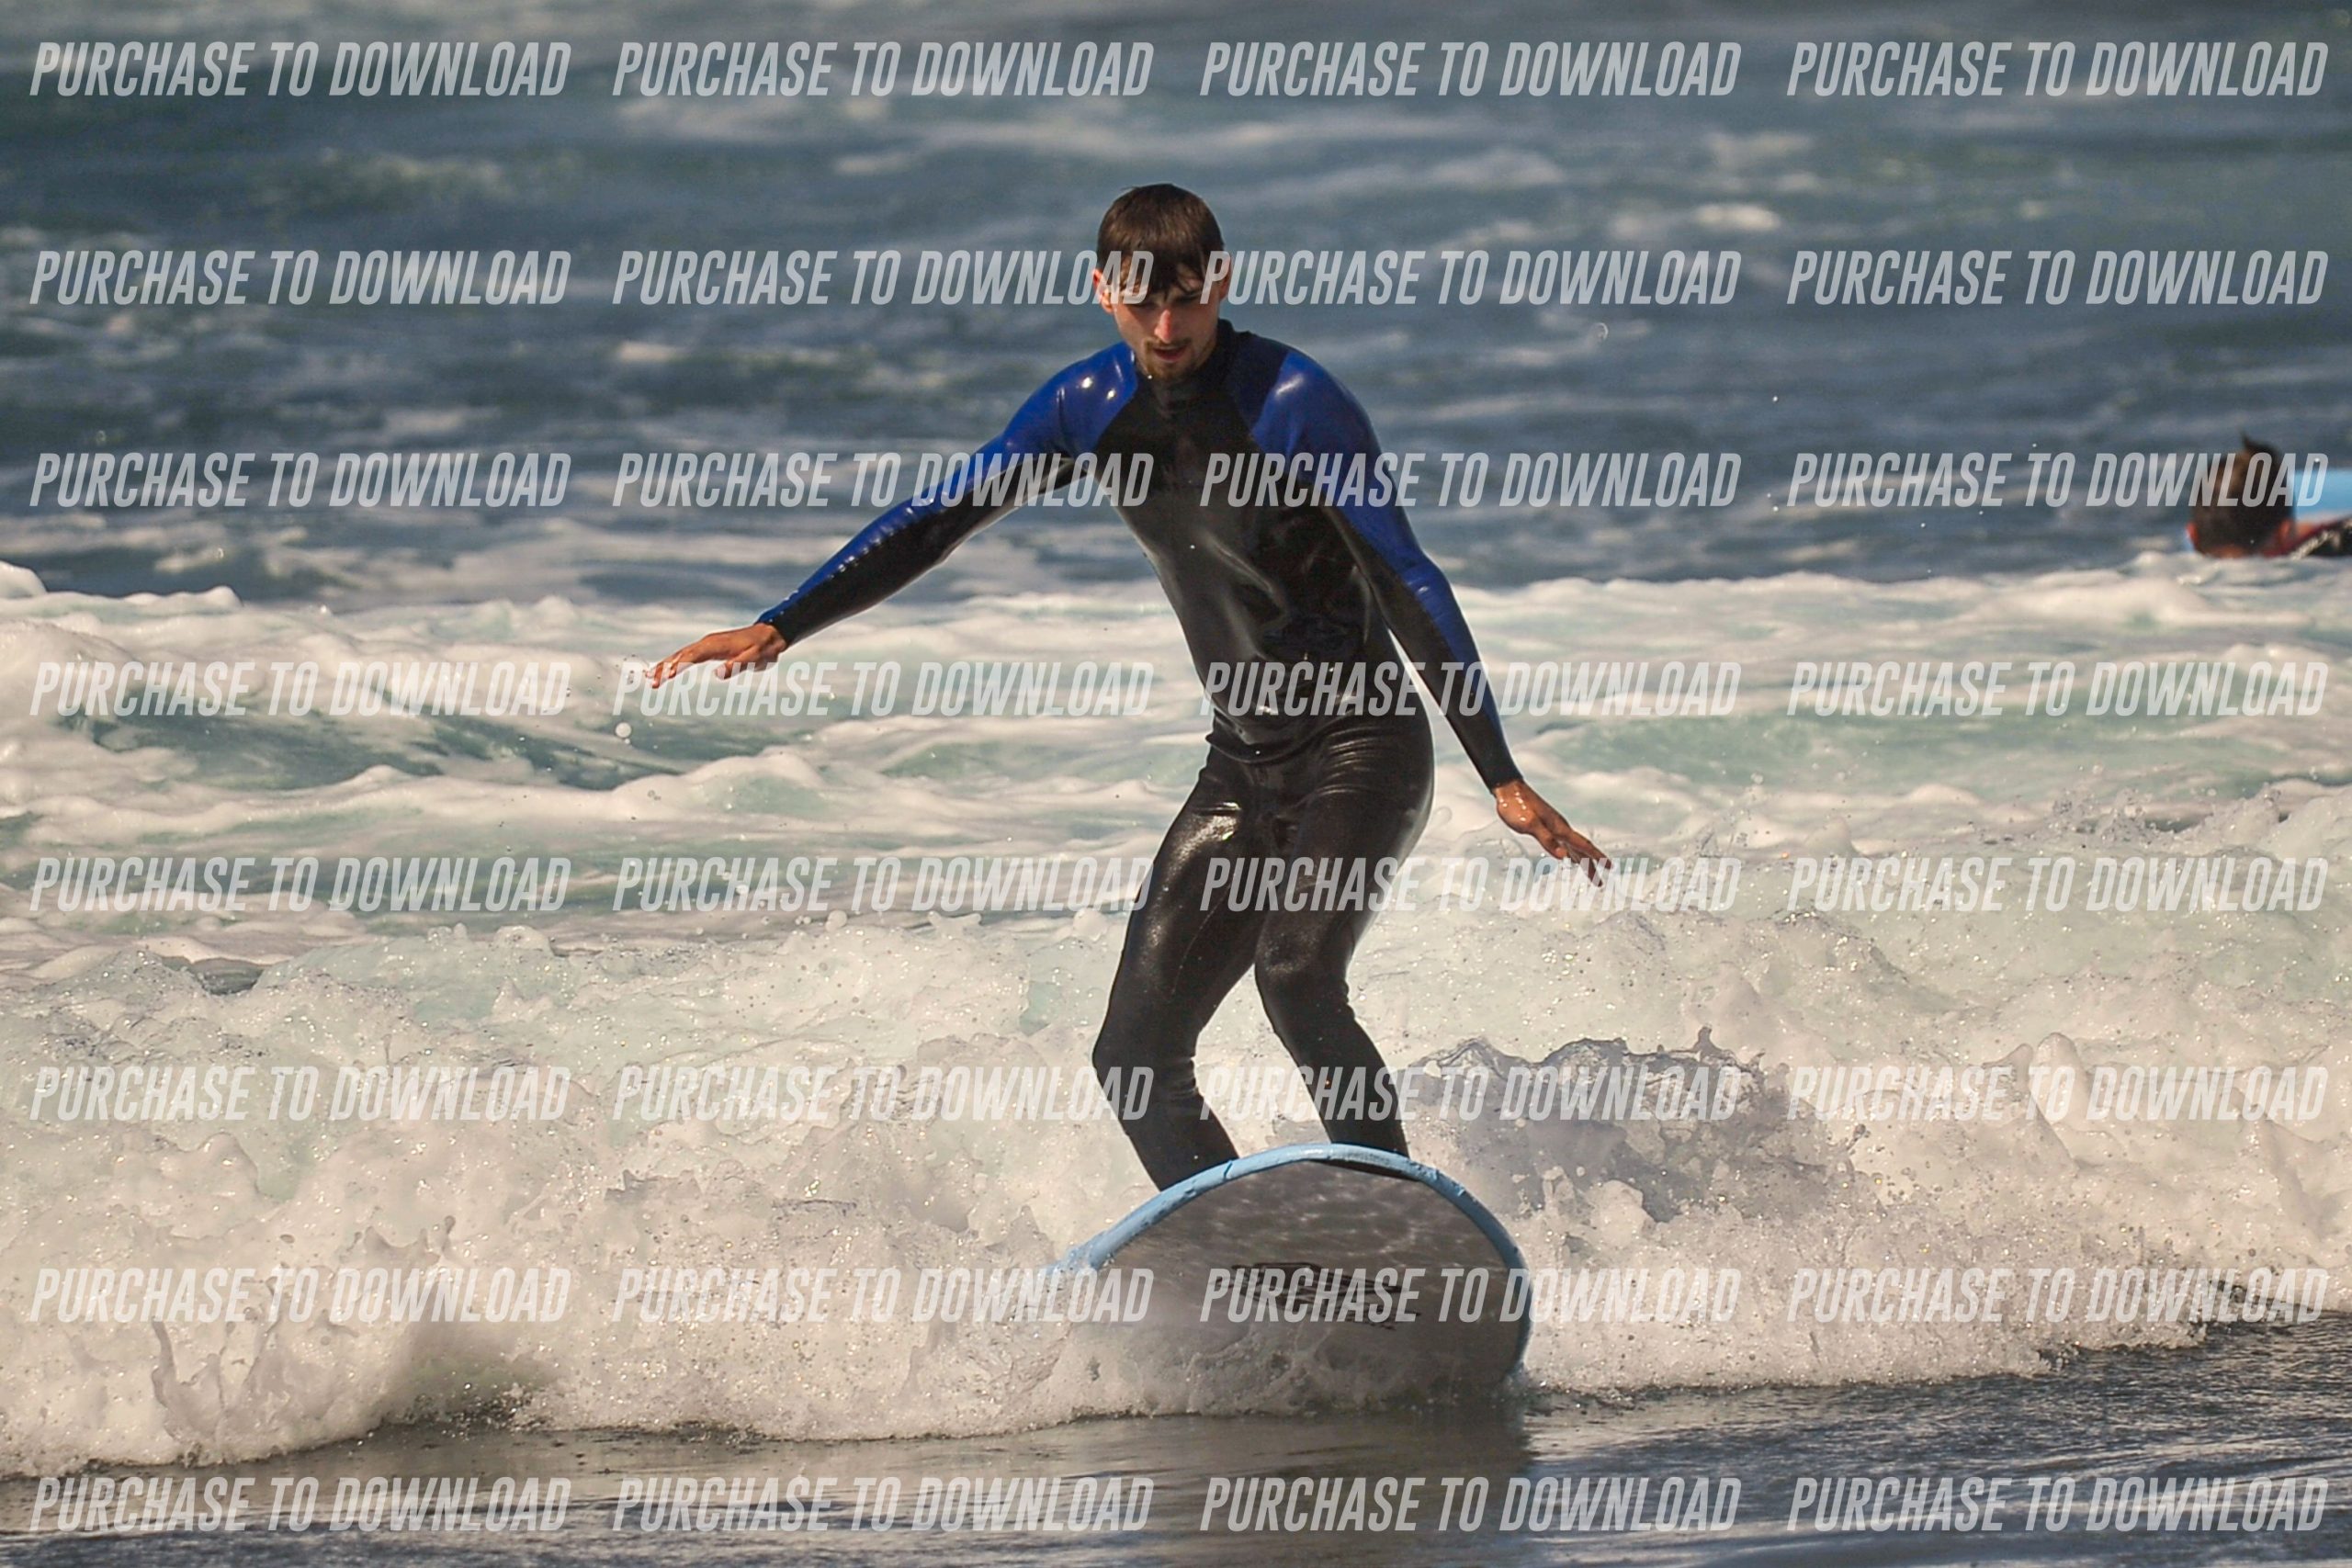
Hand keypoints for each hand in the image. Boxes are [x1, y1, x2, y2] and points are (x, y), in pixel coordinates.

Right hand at [648, 622, 787, 687]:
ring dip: (665, 666)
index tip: (666, 677)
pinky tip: (667, 670)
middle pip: (681, 655)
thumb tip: (718, 674)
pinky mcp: (709, 648)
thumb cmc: (762, 649)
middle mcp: (707, 643)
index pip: (692, 657)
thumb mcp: (754, 660)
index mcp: (715, 645)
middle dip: (664, 668)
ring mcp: (707, 644)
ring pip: (681, 655)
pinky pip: (688, 655)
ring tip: (650, 677)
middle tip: (651, 681)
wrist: (770, 635)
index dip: (678, 666)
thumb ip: (737, 666)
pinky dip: (675, 662)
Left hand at [1494, 780, 1608, 883]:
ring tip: (1591, 873)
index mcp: (1559, 827)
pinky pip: (1564, 843)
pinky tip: (1569, 857)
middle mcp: (1560, 827)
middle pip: (1581, 850)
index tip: (1610, 867)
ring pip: (1573, 847)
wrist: (1508, 789)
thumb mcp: (1530, 825)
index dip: (1597, 857)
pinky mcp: (1546, 826)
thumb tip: (1563, 856)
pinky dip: (1570, 853)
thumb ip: (1546, 839)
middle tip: (1600, 883)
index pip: (1583, 845)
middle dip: (1592, 866)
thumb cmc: (1516, 806)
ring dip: (1583, 861)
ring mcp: (1554, 826)